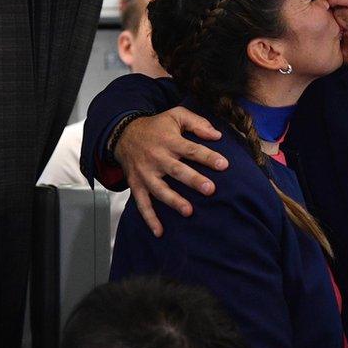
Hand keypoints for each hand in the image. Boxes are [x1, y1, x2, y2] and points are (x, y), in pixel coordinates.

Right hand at [114, 107, 228, 235]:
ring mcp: (146, 174)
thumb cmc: (156, 126)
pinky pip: (142, 204)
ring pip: (160, 189)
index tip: (224, 164)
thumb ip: (197, 123)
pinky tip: (159, 232)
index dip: (208, 157)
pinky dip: (150, 218)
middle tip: (210, 189)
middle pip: (177, 170)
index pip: (191, 149)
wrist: (123, 134)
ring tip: (189, 211)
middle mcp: (157, 158)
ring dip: (174, 201)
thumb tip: (217, 135)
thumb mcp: (176, 115)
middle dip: (193, 180)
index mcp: (169, 141)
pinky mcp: (137, 185)